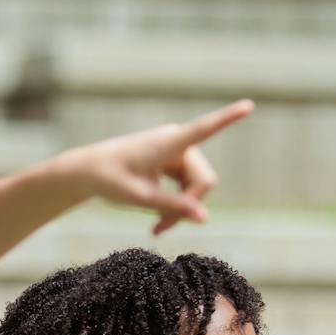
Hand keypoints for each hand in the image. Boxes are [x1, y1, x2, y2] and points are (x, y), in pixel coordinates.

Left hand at [59, 99, 253, 234]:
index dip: (227, 119)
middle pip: (203, 180)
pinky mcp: (172, 161)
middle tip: (160, 229)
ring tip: (156, 228)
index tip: (248, 105)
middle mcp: (176, 143)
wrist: (87, 172)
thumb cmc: (109, 180)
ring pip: (196, 187)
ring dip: (181, 209)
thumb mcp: (141, 198)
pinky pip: (186, 186)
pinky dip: (175, 204)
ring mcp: (175, 152)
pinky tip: (158, 221)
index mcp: (168, 143)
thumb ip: (173, 207)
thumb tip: (205, 218)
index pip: (203, 130)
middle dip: (188, 206)